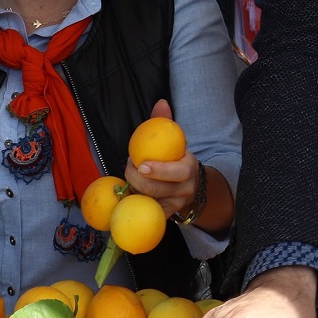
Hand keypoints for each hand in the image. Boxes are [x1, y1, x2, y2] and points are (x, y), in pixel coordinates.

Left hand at [123, 99, 200, 219]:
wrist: (190, 183)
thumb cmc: (176, 157)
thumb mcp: (173, 139)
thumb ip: (165, 122)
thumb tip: (160, 103)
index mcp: (190, 168)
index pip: (177, 172)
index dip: (159, 170)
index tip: (141, 164)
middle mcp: (186, 189)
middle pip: (158, 189)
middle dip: (136, 179)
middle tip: (129, 167)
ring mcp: (177, 204)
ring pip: (150, 201)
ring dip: (134, 189)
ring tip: (128, 177)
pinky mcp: (168, 214)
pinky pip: (149, 212)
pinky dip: (136, 204)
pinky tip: (127, 195)